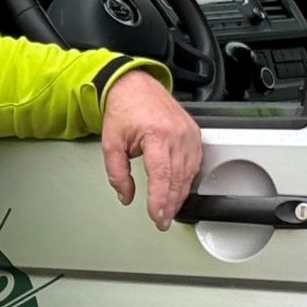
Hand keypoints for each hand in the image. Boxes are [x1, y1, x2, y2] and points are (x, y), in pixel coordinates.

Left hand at [100, 72, 204, 229]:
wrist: (135, 86)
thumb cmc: (123, 109)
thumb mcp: (111, 143)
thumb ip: (117, 173)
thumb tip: (126, 195)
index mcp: (157, 135)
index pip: (162, 176)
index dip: (160, 200)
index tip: (156, 216)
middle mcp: (177, 134)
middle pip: (178, 179)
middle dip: (170, 204)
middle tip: (161, 221)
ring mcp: (188, 133)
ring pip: (189, 174)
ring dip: (180, 196)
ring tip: (169, 211)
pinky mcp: (194, 133)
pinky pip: (195, 163)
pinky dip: (187, 180)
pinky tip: (180, 191)